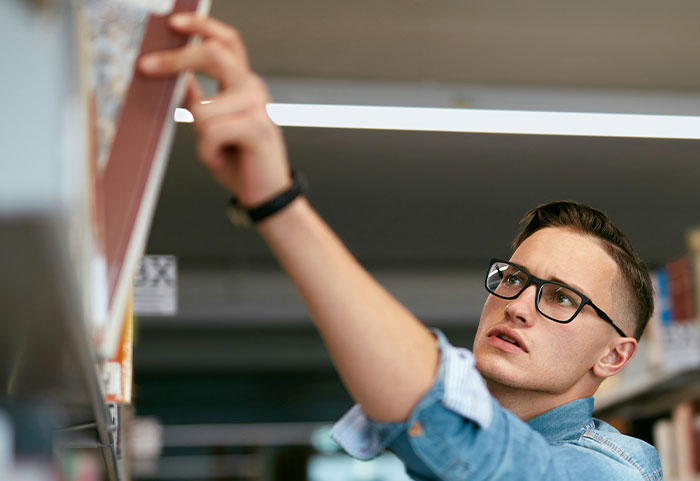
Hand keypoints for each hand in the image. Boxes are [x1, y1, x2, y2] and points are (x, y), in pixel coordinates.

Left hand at [139, 13, 290, 205]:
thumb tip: (177, 79)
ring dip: (201, 137)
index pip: (226, 40)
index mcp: (242, 83)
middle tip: (148, 67)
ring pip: (203, 108)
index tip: (173, 24)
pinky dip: (208, 151)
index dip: (201, 26)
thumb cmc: (239, 160)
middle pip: (213, 53)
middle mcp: (252, 87)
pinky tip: (222, 157)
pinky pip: (211, 132)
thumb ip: (198, 100)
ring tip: (215, 150)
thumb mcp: (209, 127)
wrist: (263, 193)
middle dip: (176, 59)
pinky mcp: (257, 127)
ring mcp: (257, 106)